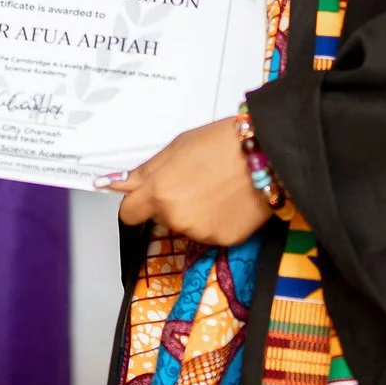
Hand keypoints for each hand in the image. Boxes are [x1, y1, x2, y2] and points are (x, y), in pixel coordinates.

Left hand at [102, 116, 273, 245]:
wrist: (267, 154)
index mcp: (159, 193)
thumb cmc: (221, 143)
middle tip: (192, 181)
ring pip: (185, 226)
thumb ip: (146, 171)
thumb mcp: (176, 147)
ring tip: (215, 188)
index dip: (136, 203)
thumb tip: (118, 184)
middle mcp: (176, 218)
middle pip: (159, 218)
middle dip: (168, 204)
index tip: (145, 197)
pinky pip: (209, 233)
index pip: (129, 214)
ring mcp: (201, 233)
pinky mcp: (223, 241)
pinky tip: (228, 201)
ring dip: (193, 213)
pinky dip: (215, 221)